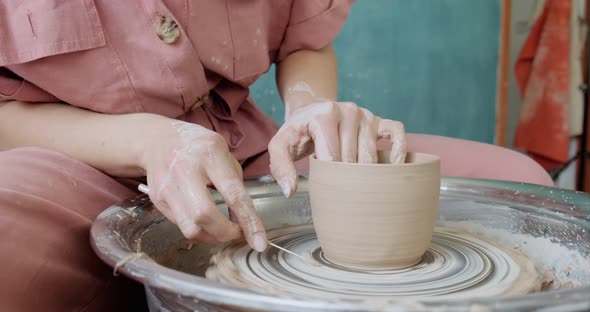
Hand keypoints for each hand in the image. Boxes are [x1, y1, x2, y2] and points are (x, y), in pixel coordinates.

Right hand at [141, 120, 266, 250]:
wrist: (158, 140)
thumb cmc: (199, 147)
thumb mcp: (224, 154)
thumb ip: (236, 185)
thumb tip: (245, 221)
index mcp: (210, 156)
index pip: (233, 194)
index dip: (249, 221)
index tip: (259, 241)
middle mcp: (185, 172)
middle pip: (205, 216)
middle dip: (226, 233)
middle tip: (238, 233)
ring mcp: (168, 188)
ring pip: (190, 228)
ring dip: (212, 237)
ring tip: (223, 231)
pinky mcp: (158, 201)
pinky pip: (181, 226)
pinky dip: (199, 231)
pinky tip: (207, 224)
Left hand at [268, 101, 406, 196]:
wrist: (311, 108)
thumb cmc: (298, 131)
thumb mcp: (280, 145)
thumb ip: (280, 166)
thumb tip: (291, 191)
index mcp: (324, 114)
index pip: (332, 156)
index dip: (328, 176)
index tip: (324, 185)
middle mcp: (348, 110)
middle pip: (353, 158)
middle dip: (346, 177)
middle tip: (339, 187)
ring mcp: (366, 114)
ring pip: (372, 153)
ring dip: (365, 173)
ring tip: (356, 184)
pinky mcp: (380, 120)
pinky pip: (397, 134)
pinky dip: (399, 151)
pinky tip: (393, 167)